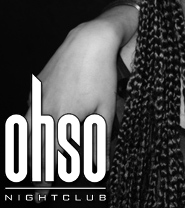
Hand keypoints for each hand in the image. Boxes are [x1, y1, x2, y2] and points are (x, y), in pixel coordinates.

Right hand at [25, 20, 123, 198]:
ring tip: (35, 162)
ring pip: (27, 132)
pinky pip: (28, 113)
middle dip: (34, 168)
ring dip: (30, 148)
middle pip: (33, 148)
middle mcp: (45, 111)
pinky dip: (29, 126)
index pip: (50, 157)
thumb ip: (100, 140)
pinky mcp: (35, 88)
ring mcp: (37, 99)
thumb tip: (100, 167)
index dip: (44, 178)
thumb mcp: (105, 109)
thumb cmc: (100, 76)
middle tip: (37, 184)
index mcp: (63, 119)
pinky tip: (35, 130)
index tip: (40, 194)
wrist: (88, 43)